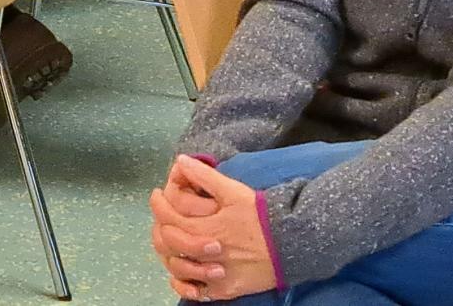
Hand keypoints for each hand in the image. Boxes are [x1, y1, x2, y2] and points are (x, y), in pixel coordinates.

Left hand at [148, 156, 276, 301]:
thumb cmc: (263, 216)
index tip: (158, 194)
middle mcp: (209, 254)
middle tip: (163, 215)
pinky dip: (185, 286)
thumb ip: (204, 176)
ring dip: (170, 253)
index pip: (168, 217)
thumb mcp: (234, 191)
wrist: (295, 244)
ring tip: (171, 239)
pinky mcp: (227, 290)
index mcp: (208, 228)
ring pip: (179, 268)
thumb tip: (180, 160)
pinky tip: (181, 273)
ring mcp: (217, 274)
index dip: (157, 204)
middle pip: (170, 243)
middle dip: (161, 226)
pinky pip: (197, 293)